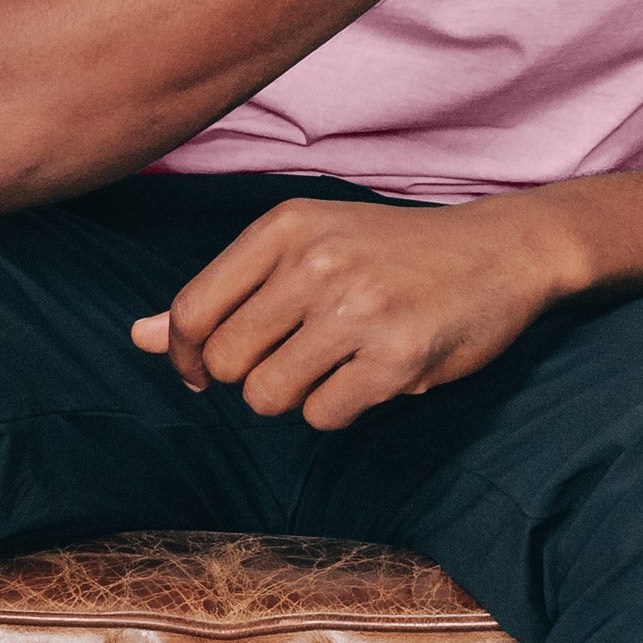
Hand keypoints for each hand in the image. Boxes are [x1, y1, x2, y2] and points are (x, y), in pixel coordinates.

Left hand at [130, 194, 578, 429]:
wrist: (501, 249)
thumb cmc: (392, 251)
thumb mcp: (307, 248)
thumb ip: (225, 292)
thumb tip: (140, 338)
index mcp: (286, 226)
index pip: (194, 311)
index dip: (190, 355)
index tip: (210, 368)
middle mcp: (317, 260)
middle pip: (227, 363)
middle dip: (252, 376)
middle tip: (298, 356)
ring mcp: (358, 308)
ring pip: (269, 397)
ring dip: (297, 395)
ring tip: (338, 363)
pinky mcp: (397, 356)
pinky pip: (324, 416)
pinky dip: (341, 408)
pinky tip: (374, 373)